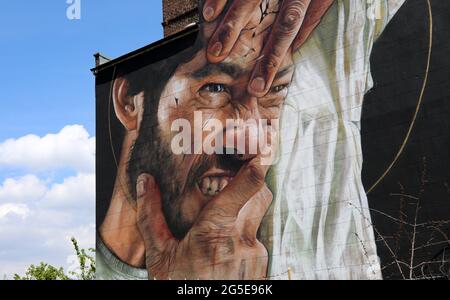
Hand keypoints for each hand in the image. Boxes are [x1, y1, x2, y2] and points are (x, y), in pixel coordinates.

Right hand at [136, 157, 272, 279]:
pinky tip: (223, 247)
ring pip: (258, 216)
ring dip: (245, 210)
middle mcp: (243, 240)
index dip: (256, 163)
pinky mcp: (261, 266)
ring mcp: (256, 254)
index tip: (257, 148)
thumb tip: (145, 182)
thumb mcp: (160, 255)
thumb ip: (152, 215)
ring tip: (220, 221)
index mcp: (217, 230)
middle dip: (251, 183)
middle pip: (261, 195)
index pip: (249, 185)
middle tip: (232, 180)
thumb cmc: (180, 289)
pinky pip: (257, 237)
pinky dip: (243, 233)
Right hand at [202, 0, 333, 96]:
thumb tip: (294, 46)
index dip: (270, 58)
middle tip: (216, 55)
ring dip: (223, 7)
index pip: (286, 29)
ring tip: (207, 25)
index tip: (258, 85)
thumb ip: (307, 19)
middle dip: (235, 32)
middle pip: (256, 7)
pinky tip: (208, 7)